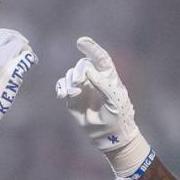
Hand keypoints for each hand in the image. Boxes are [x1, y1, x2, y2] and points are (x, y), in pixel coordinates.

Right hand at [0, 0, 35, 173]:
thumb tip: (5, 47)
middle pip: (8, 33)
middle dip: (18, 41)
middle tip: (24, 53)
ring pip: (18, 42)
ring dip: (26, 50)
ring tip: (26, 62)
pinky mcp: (7, 65)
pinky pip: (25, 54)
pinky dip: (29, 59)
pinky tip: (28, 67)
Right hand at [56, 37, 151, 177]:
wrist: (109, 137)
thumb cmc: (117, 118)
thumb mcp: (115, 100)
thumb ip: (103, 84)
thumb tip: (89, 70)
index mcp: (108, 77)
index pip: (100, 58)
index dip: (91, 48)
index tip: (81, 41)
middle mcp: (94, 80)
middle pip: (82, 65)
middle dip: (78, 71)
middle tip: (79, 83)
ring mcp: (83, 89)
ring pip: (70, 75)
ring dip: (70, 82)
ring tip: (74, 94)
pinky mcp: (72, 99)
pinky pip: (62, 86)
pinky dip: (61, 88)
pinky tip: (64, 95)